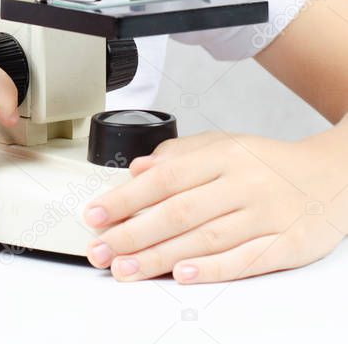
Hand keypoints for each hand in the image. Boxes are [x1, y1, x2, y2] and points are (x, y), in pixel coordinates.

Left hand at [82, 128, 346, 282]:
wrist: (332, 175)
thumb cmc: (268, 164)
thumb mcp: (224, 145)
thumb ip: (179, 156)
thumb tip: (136, 170)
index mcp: (224, 154)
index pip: (166, 178)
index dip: (127, 198)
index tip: (95, 214)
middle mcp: (243, 182)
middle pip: (180, 211)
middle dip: (134, 233)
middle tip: (100, 250)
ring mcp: (266, 214)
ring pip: (206, 238)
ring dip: (160, 257)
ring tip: (126, 269)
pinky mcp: (287, 244)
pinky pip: (246, 259)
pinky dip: (213, 269)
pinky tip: (183, 274)